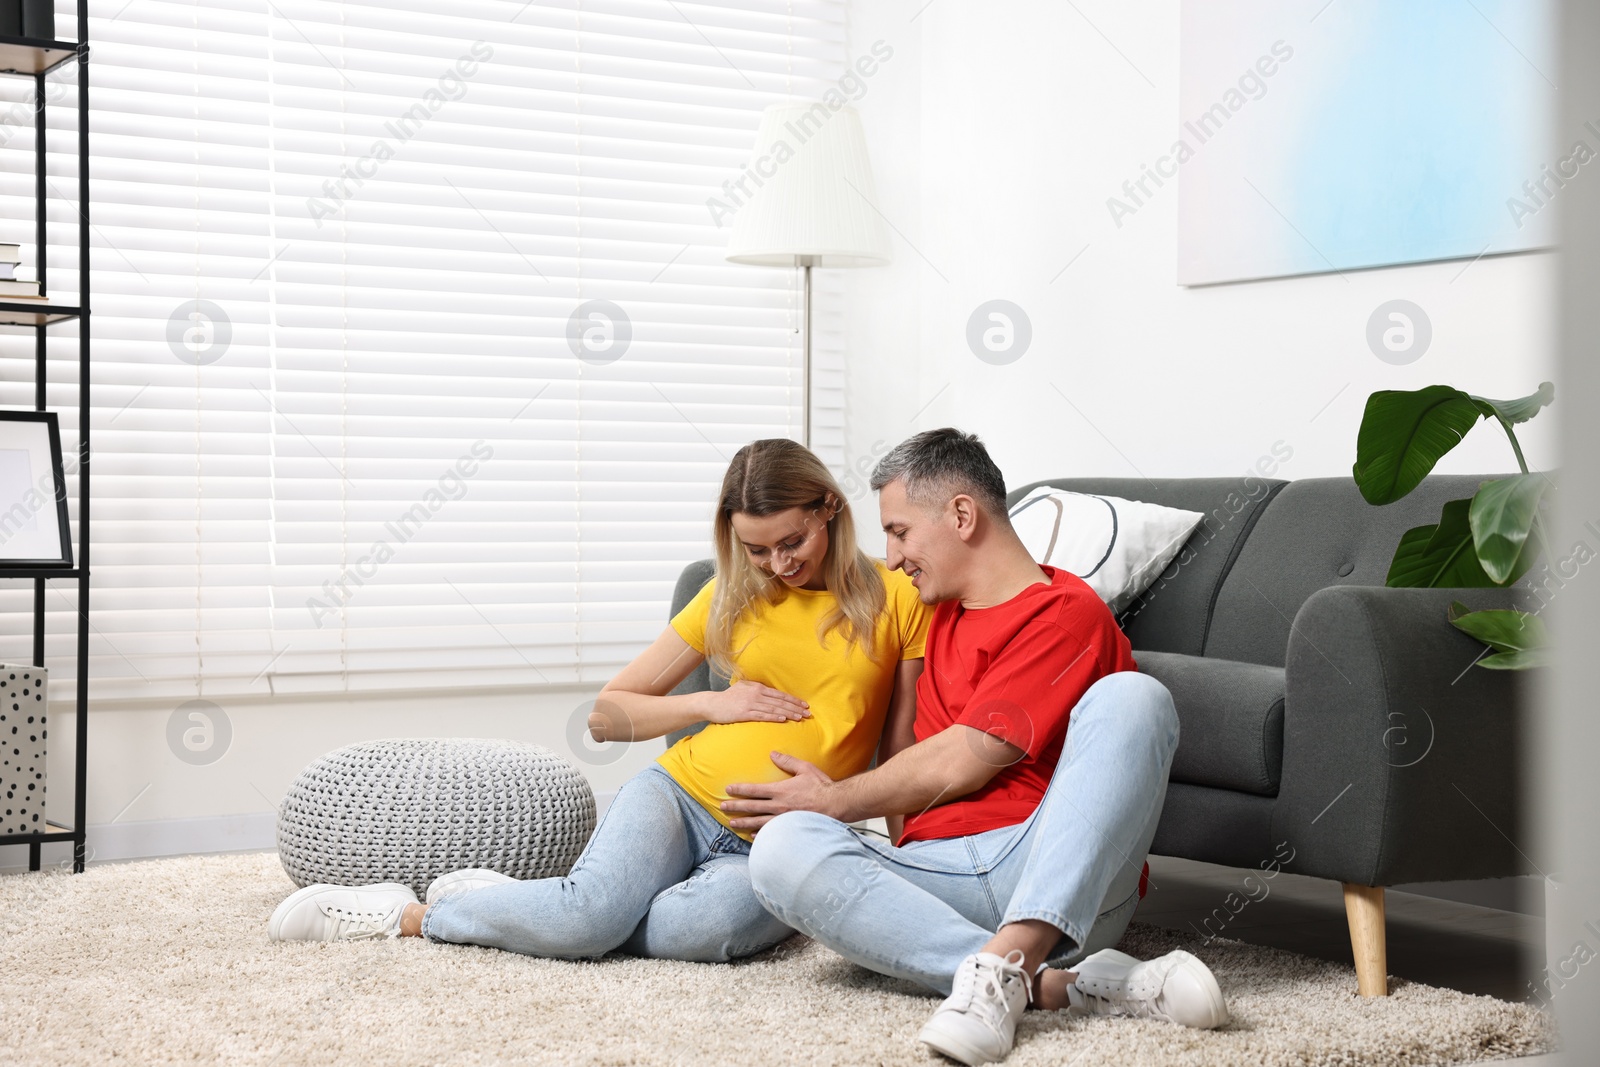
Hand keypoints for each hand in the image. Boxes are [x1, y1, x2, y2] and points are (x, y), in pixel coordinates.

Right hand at [704, 681, 810, 724]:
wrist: (712, 704)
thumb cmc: (728, 698)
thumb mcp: (743, 688)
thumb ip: (756, 689)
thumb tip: (769, 692)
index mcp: (758, 687)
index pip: (780, 694)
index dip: (793, 700)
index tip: (804, 705)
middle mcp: (756, 694)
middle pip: (780, 701)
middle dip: (795, 707)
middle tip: (807, 713)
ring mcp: (750, 703)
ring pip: (774, 709)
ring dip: (788, 713)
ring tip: (799, 717)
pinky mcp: (744, 713)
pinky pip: (762, 715)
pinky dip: (774, 717)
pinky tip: (783, 720)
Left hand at [721, 752, 838, 831]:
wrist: (836, 805)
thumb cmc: (822, 786)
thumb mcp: (805, 769)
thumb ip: (787, 761)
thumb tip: (772, 754)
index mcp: (780, 790)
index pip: (754, 790)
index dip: (739, 790)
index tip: (728, 790)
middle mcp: (778, 806)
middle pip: (751, 807)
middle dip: (735, 807)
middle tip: (722, 808)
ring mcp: (783, 819)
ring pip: (758, 822)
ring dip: (743, 822)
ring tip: (732, 823)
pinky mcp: (789, 828)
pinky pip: (771, 832)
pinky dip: (760, 834)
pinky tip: (752, 835)